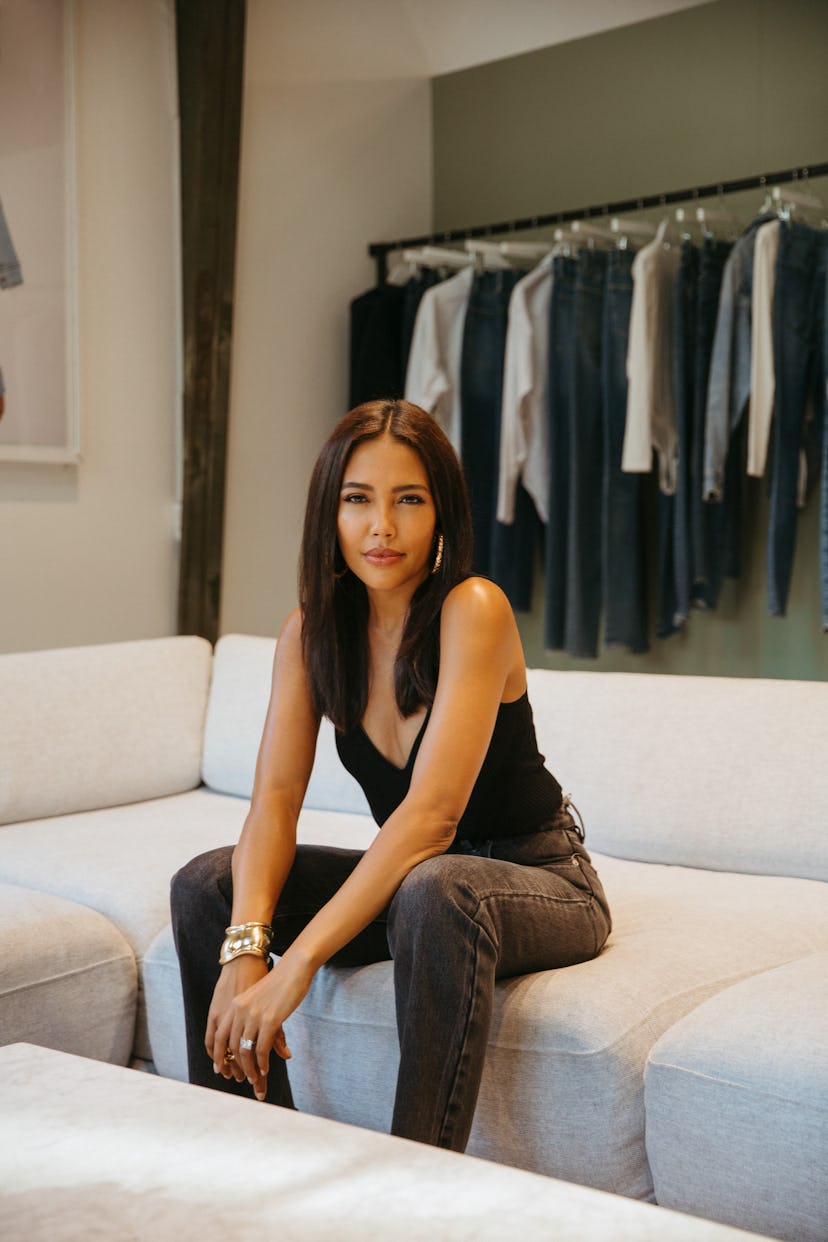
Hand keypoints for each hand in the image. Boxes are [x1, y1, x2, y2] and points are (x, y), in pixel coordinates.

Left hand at [206, 955, 269, 1089]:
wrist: (294, 968)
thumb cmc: (280, 983)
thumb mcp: (258, 999)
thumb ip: (251, 1016)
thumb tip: (251, 1037)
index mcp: (236, 1005)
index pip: (220, 1036)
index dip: (219, 1055)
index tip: (222, 1069)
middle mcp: (241, 1010)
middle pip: (232, 1046)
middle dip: (236, 1066)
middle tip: (243, 1078)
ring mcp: (254, 1015)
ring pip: (246, 1050)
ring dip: (250, 1068)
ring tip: (255, 1078)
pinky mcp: (270, 1019)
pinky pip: (262, 1048)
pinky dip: (262, 1062)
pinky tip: (265, 1069)